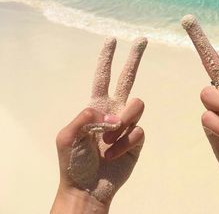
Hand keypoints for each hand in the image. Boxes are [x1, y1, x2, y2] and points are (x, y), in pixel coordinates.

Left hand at [53, 37, 146, 211]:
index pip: (103, 76)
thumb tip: (109, 112)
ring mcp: (127, 124)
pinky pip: (138, 131)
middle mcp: (114, 110)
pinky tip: (113, 155)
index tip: (111, 40)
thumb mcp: (68, 136)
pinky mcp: (137, 139)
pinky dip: (124, 144)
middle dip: (134, 58)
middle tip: (142, 39)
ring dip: (122, 122)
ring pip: (137, 105)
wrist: (88, 187)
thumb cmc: (73, 162)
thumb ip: (85, 116)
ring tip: (108, 140)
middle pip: (128, 78)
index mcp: (96, 106)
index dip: (106, 58)